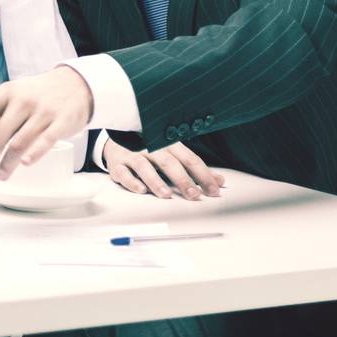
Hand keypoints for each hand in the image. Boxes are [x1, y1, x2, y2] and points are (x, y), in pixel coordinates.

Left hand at [0, 65, 94, 184]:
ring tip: (0, 175)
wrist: (76, 84)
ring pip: (18, 144)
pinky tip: (24, 164)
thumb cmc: (36, 94)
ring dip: (6, 164)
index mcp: (5, 93)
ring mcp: (42, 112)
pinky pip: (45, 141)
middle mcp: (22, 101)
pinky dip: (34, 154)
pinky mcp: (61, 122)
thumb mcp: (11, 99)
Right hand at [103, 140, 225, 199]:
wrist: (116, 140)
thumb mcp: (173, 155)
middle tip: (194, 195)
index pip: (189, 158)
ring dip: (156, 180)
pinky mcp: (117, 163)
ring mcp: (133, 155)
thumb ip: (195, 169)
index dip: (202, 174)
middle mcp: (151, 147)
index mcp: (168, 144)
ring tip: (166, 195)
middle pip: (168, 162)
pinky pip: (123, 172)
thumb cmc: (149, 151)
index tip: (213, 190)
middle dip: (182, 179)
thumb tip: (220, 181)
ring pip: (144, 166)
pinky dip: (132, 181)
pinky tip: (141, 190)